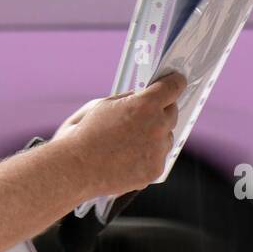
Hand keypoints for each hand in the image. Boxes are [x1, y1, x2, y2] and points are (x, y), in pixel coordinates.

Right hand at [56, 71, 186, 198]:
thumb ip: (128, 99)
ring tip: (129, 141)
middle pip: (172, 112)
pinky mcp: (155, 170)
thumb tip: (141, 97)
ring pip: (166, 137)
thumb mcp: (103, 104)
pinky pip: (159, 157)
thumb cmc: (84, 134)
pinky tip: (128, 157)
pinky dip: (148, 156)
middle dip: (161, 110)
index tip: (176, 81)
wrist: (76, 167)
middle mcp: (157, 126)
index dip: (175, 82)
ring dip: (155, 135)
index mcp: (145, 104)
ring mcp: (158, 150)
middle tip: (144, 114)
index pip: (172, 87)